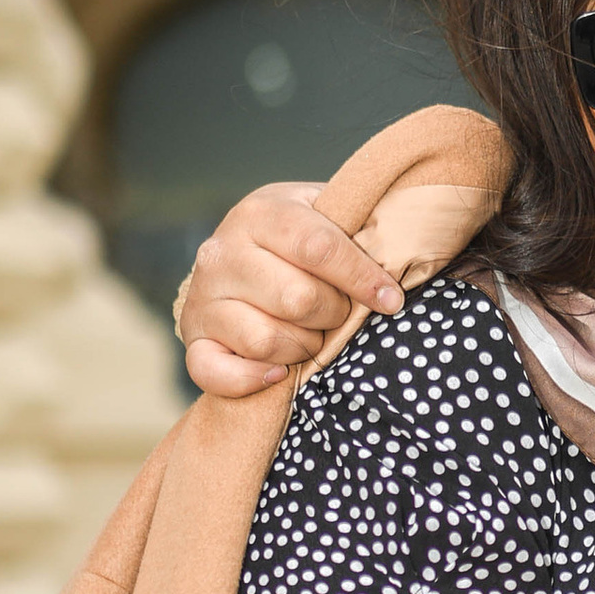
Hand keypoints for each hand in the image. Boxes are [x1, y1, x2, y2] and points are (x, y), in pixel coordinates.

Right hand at [178, 183, 403, 396]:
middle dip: (333, 315)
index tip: (390, 300)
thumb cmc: (297, 239)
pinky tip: (278, 372)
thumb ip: (357, 229)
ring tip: (310, 335)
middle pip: (297, 299)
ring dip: (303, 348)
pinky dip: (252, 380)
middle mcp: (223, 253)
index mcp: (261, 213)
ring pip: (266, 341)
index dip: (362, 278)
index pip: (319, 248)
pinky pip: (216, 372)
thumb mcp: (323, 215)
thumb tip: (402, 256)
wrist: (235, 255)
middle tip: (339, 314)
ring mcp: (203, 297)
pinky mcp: (192, 337)